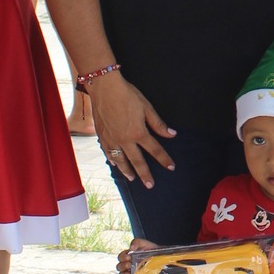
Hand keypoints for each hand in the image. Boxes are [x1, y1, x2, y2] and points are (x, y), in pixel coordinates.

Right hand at [89, 74, 175, 188]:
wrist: (105, 88)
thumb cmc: (127, 95)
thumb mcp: (147, 108)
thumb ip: (158, 124)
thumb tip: (171, 134)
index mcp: (138, 133)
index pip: (155, 150)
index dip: (164, 159)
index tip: (171, 167)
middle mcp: (125, 140)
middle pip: (137, 161)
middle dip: (145, 174)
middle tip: (150, 185)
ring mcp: (112, 139)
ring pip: (120, 160)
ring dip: (127, 170)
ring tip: (132, 178)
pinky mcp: (102, 136)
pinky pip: (108, 152)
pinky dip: (112, 160)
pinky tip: (114, 163)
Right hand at [115, 238, 157, 273]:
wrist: (161, 258)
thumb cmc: (152, 250)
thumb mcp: (144, 244)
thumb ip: (137, 242)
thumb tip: (131, 248)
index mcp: (128, 256)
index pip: (121, 257)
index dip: (122, 257)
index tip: (128, 257)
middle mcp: (128, 264)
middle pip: (119, 267)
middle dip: (123, 266)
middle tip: (129, 265)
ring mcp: (131, 272)